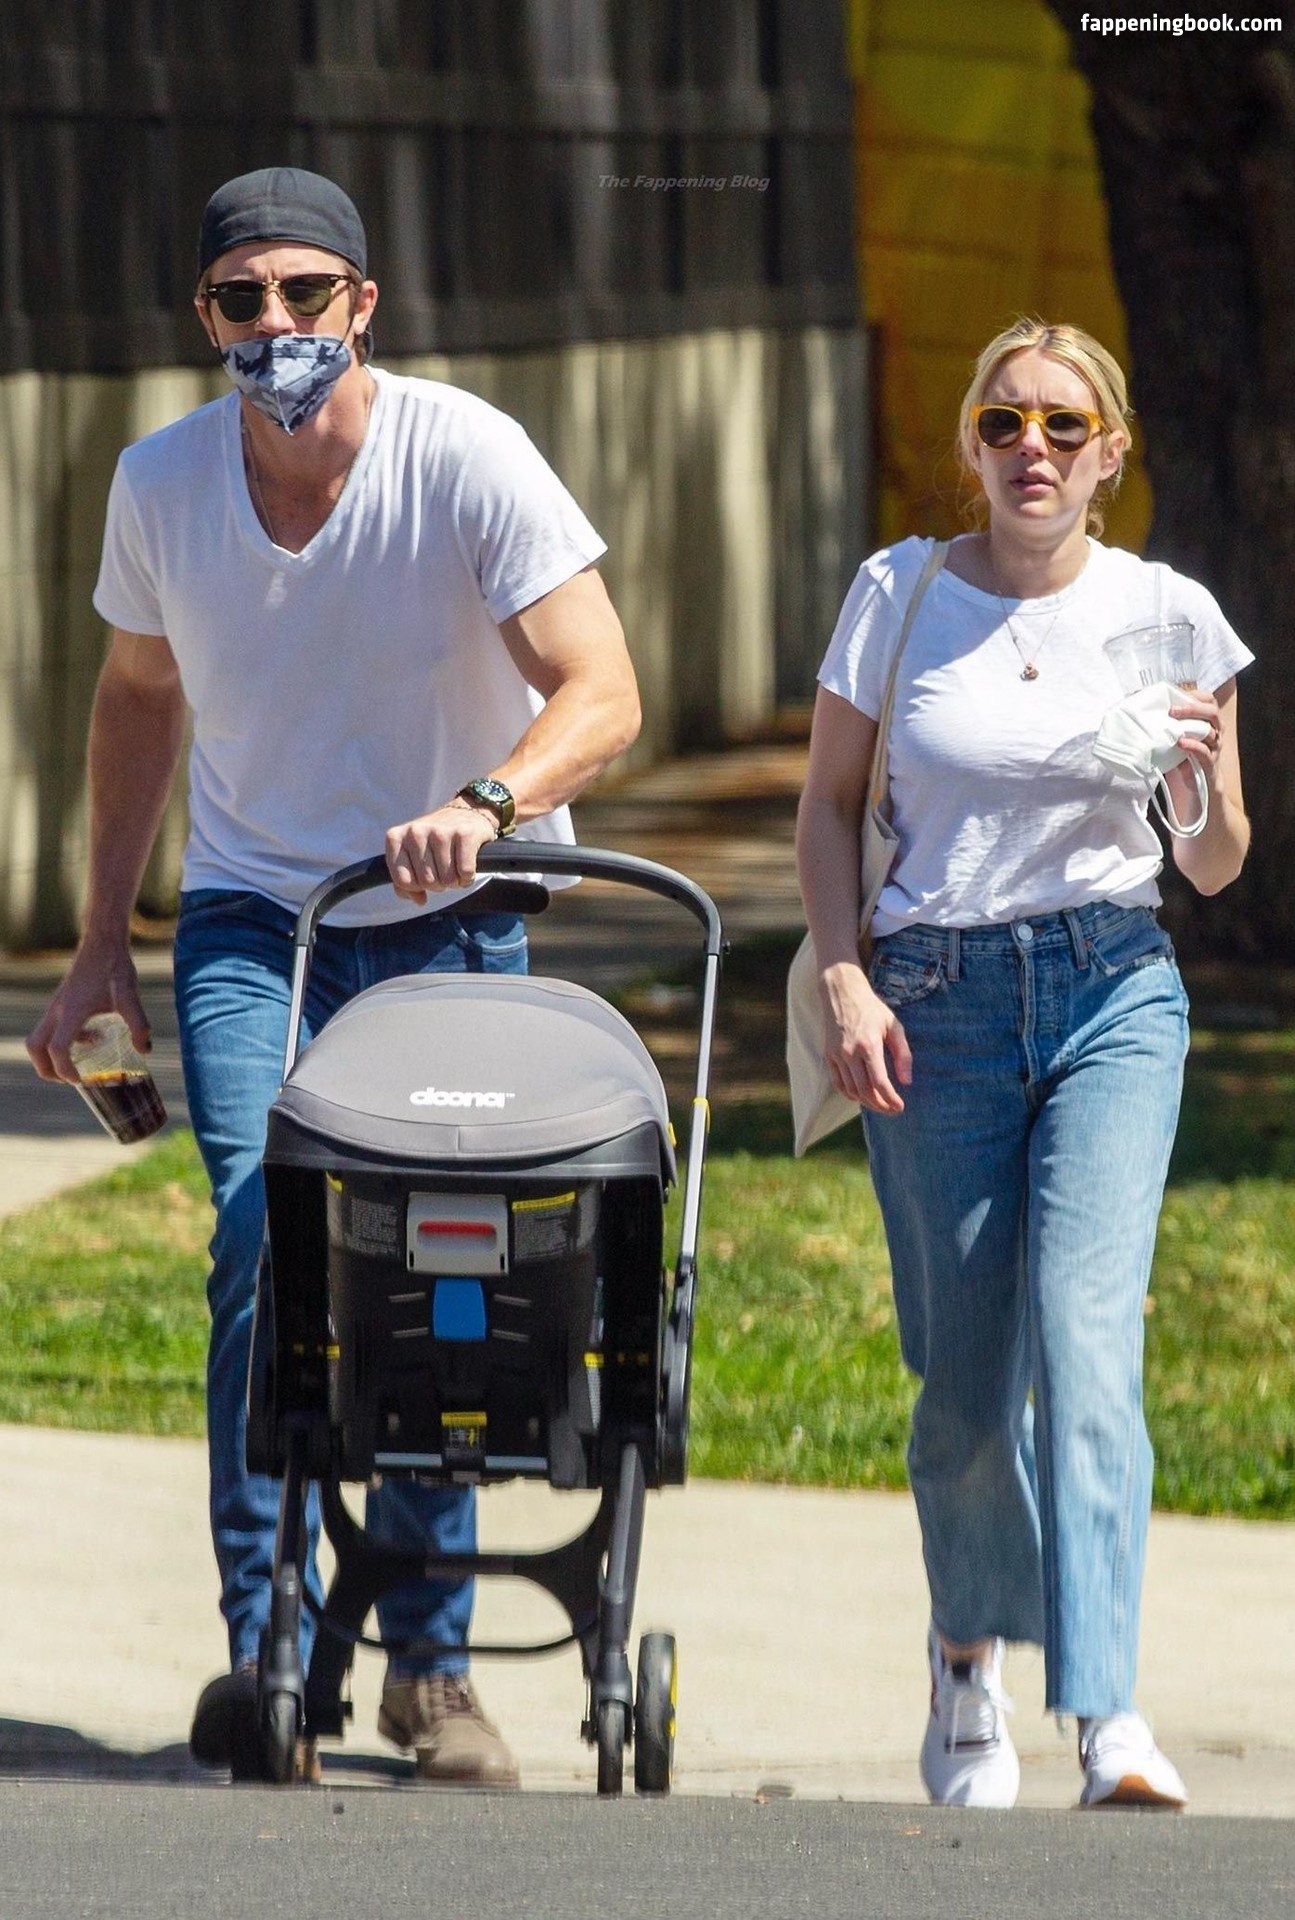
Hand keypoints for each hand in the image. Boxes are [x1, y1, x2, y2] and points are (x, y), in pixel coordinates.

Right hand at [27, 945, 149, 1084]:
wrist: (102, 942)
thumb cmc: (115, 968)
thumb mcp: (130, 998)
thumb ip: (139, 1025)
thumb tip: (145, 1050)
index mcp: (72, 1011)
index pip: (57, 1049)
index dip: (64, 1070)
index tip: (80, 1080)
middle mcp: (57, 1010)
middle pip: (35, 1047)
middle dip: (46, 1069)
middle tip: (68, 1079)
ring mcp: (55, 1006)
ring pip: (38, 1038)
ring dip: (50, 1056)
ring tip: (78, 1064)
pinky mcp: (60, 1002)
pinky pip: (50, 1028)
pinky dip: (62, 1041)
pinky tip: (91, 1038)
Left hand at [384, 800, 497, 903]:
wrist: (465, 814)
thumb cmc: (435, 841)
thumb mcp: (412, 856)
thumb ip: (406, 882)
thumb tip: (419, 900)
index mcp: (396, 837)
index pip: (403, 881)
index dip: (417, 886)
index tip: (424, 875)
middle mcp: (415, 831)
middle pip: (427, 882)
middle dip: (438, 883)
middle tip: (443, 869)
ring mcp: (440, 832)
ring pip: (447, 880)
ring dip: (454, 880)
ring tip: (454, 865)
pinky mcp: (464, 834)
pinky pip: (465, 873)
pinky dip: (468, 876)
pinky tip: (466, 864)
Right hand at [820, 961, 912, 1115]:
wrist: (841, 993)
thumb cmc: (872, 1008)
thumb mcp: (894, 1026)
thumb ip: (902, 1054)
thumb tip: (906, 1081)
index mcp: (869, 1044)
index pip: (879, 1082)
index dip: (891, 1099)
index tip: (900, 1107)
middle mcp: (850, 1052)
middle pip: (864, 1091)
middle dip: (880, 1105)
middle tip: (892, 1110)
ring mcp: (836, 1055)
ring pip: (850, 1090)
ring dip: (866, 1102)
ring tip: (879, 1104)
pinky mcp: (828, 1055)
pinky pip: (837, 1083)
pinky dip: (849, 1094)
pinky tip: (861, 1096)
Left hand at [1168, 688, 1221, 780]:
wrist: (1191, 781)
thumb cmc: (1183, 752)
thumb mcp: (1177, 731)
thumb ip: (1170, 717)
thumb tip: (1145, 698)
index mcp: (1208, 719)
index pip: (1209, 699)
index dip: (1195, 696)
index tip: (1177, 696)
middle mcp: (1215, 730)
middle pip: (1212, 712)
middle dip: (1193, 709)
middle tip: (1172, 711)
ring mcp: (1214, 746)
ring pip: (1210, 731)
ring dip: (1192, 726)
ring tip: (1173, 726)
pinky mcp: (1209, 762)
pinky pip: (1204, 751)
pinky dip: (1193, 746)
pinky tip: (1180, 743)